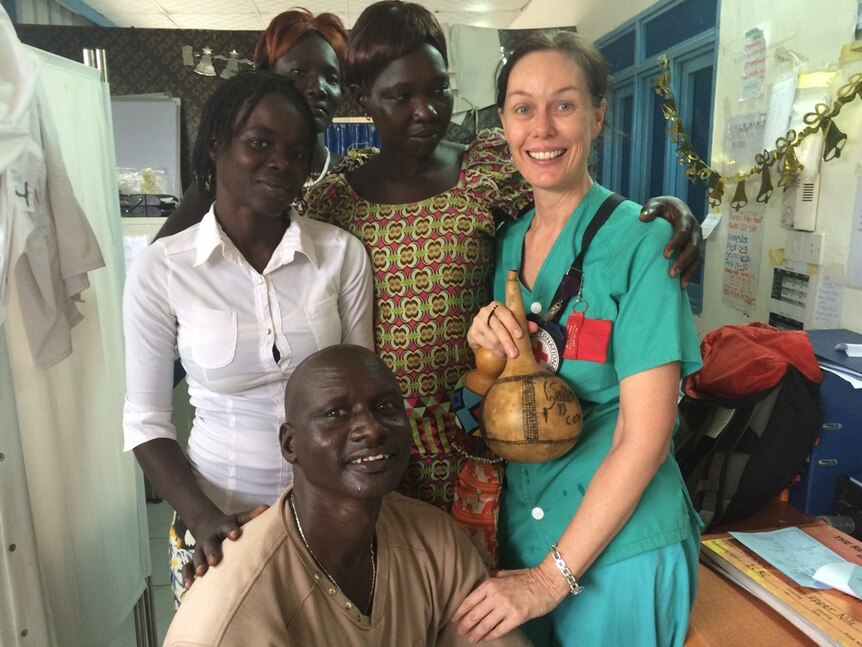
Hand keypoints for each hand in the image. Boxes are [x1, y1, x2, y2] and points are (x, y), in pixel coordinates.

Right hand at [181, 504, 268, 588]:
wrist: (207, 525)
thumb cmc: (230, 527)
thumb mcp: (239, 519)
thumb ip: (251, 515)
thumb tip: (266, 507)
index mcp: (223, 528)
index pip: (228, 528)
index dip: (231, 531)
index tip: (236, 535)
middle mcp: (210, 539)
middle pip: (210, 544)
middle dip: (212, 552)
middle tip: (215, 560)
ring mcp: (200, 550)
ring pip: (198, 556)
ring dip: (199, 565)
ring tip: (201, 574)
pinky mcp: (193, 560)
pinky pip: (187, 568)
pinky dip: (187, 576)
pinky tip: (189, 587)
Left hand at [451, 566, 565, 643]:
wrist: (547, 582)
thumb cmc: (527, 577)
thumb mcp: (506, 573)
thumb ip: (492, 577)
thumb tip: (481, 580)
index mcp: (491, 584)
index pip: (470, 600)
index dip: (460, 611)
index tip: (454, 619)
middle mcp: (495, 595)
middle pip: (475, 614)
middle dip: (465, 625)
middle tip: (460, 631)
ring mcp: (506, 607)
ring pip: (485, 624)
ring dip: (476, 633)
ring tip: (470, 639)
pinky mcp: (516, 617)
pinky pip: (500, 629)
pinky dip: (491, 635)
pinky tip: (486, 638)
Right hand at [467, 301, 537, 359]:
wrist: (485, 332)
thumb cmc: (503, 326)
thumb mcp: (514, 324)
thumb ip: (524, 325)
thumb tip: (535, 327)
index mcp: (496, 306)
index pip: (504, 312)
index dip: (512, 324)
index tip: (520, 335)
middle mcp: (484, 312)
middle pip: (497, 327)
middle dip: (507, 341)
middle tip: (514, 354)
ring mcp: (476, 322)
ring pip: (491, 337)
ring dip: (501, 348)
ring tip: (508, 355)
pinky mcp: (471, 333)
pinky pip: (484, 343)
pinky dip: (493, 350)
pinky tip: (500, 354)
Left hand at [639, 196, 703, 286]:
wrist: (673, 208)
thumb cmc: (662, 207)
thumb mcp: (655, 204)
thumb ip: (650, 209)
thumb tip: (643, 217)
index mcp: (686, 217)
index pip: (683, 232)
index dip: (676, 243)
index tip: (665, 255)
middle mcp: (695, 229)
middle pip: (694, 247)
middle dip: (684, 260)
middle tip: (671, 273)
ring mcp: (697, 240)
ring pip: (698, 257)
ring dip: (688, 270)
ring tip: (678, 282)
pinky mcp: (695, 249)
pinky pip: (696, 262)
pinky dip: (690, 273)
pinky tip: (682, 285)